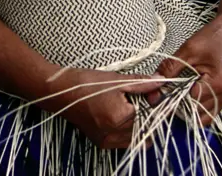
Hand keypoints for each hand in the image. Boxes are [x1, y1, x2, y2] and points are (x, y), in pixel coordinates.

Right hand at [40, 68, 162, 148]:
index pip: (151, 115)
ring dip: (137, 124)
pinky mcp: (101, 142)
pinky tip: (118, 115)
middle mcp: (115, 134)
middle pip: (144, 128)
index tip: (151, 93)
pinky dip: (126, 131)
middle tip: (137, 98)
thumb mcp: (117, 80)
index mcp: (121, 118)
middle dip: (146, 113)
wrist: (60, 92)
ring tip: (127, 107)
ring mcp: (107, 141)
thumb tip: (162, 81)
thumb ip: (142, 83)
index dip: (153, 103)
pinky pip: (123, 141)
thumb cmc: (87, 83)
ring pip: (135, 137)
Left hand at [153, 17, 221, 126]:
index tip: (159, 94)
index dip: (173, 100)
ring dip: (189, 109)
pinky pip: (210, 108)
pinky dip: (197, 105)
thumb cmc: (213, 36)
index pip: (191, 102)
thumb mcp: (188, 50)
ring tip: (176, 94)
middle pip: (198, 113)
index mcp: (219, 84)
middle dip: (179, 107)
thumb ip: (170, 67)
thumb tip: (154, 81)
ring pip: (205, 116)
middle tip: (165, 95)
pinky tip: (187, 93)